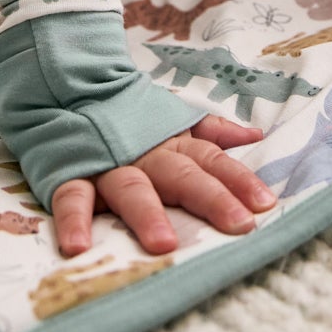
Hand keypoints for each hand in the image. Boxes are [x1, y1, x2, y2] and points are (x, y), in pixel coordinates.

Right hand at [50, 114, 276, 256]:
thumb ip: (211, 130)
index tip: (265, 204)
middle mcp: (145, 153)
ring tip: (164, 245)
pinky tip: (79, 247)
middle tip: (239, 225)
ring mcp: (107, 163)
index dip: (239, 181)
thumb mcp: (171, 119)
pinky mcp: (69, 172)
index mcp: (172, 142)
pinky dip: (73, 219)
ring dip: (147, 213)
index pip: (212, 160)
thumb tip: (255, 135)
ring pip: (130, 187)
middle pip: (182, 175)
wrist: (65, 85)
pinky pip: (70, 196)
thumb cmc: (127, 115)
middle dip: (211, 198)